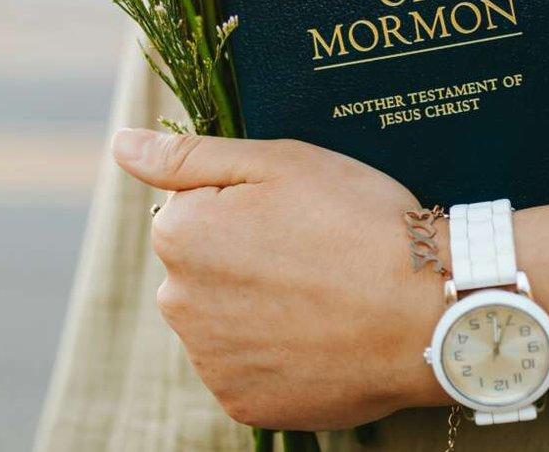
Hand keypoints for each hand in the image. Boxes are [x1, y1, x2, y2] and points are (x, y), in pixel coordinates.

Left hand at [112, 129, 448, 430]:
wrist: (427, 313)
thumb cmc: (359, 222)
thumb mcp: (279, 162)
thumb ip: (188, 155)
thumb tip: (121, 144)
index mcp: (179, 235)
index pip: (193, 210)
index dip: (248, 205)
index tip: (297, 212)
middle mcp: (177, 304)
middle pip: (204, 269)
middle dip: (246, 259)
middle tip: (316, 253)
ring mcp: (211, 361)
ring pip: (226, 321)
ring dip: (261, 308)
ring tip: (325, 295)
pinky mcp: (244, 404)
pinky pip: (250, 369)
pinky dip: (279, 354)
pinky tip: (322, 335)